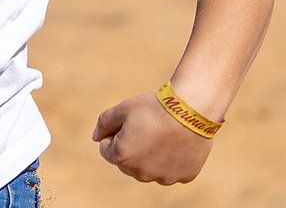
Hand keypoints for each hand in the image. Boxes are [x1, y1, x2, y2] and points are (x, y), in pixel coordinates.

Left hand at [91, 92, 212, 184]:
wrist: (190, 110)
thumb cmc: (153, 108)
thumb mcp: (123, 108)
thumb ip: (104, 123)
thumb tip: (95, 137)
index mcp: (122, 157)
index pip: (106, 149)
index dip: (114, 133)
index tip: (128, 122)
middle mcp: (141, 173)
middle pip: (127, 162)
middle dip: (130, 146)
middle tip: (146, 126)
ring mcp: (163, 178)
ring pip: (148, 168)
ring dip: (149, 155)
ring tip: (162, 133)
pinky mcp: (183, 177)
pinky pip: (170, 169)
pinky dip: (170, 159)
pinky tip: (176, 141)